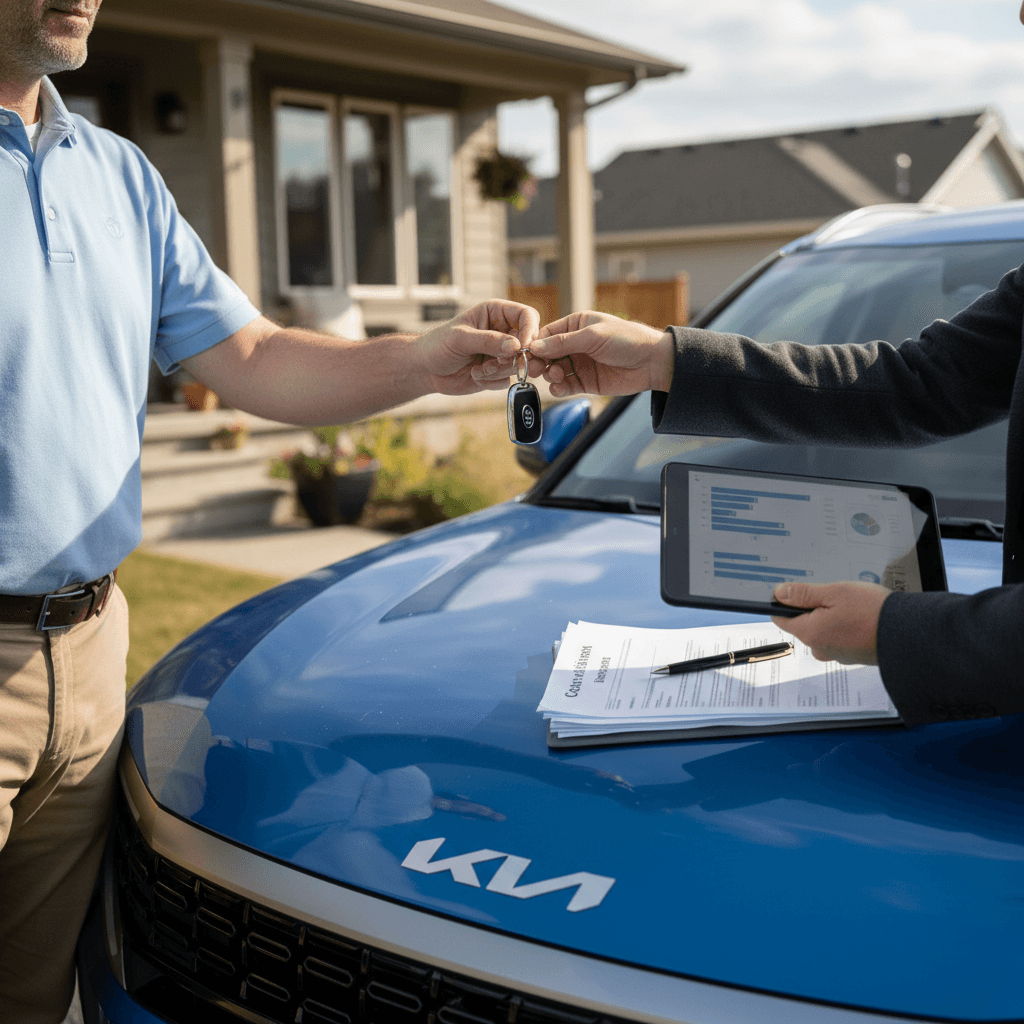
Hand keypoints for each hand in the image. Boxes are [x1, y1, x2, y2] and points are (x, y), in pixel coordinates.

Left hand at [421, 300, 541, 394]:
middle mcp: (503, 332)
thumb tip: (516, 346)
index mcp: (496, 313)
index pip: (527, 315)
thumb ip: (488, 341)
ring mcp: (501, 353)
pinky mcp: (497, 372)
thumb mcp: (460, 338)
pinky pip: (507, 380)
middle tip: (494, 363)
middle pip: (528, 344)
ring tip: (477, 369)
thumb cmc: (438, 345)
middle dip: (513, 358)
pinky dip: (491, 381)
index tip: (521, 347)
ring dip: (497, 371)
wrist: (426, 369)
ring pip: (518, 365)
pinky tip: (474, 375)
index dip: (530, 330)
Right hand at [490, 311, 672, 396]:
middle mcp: (574, 344)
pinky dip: (559, 389)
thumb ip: (563, 342)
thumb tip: (534, 347)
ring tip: (557, 377)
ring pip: (554, 372)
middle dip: (540, 363)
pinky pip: (566, 387)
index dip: (535, 346)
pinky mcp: (586, 382)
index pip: (547, 335)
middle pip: (546, 355)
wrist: (652, 362)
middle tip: (537, 370)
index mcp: (575, 325)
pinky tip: (560, 388)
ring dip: (550, 376)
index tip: (526, 355)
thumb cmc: (626, 340)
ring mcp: (579, 364)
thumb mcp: (592, 336)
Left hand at [770, 581, 889, 664]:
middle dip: (814, 608)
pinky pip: (840, 637)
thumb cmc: (872, 612)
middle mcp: (820, 648)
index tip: (797, 591)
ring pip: (823, 630)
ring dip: (832, 617)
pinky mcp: (852, 655)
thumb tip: (779, 594)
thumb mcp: (834, 593)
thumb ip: (803, 594)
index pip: (781, 618)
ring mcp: (837, 654)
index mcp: (810, 633)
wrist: (909, 633)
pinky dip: (846, 626)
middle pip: (804, 624)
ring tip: (852, 606)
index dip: (785, 602)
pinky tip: (860, 617)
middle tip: (834, 596)